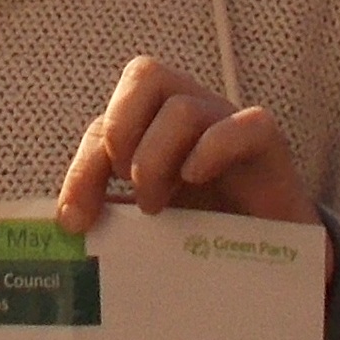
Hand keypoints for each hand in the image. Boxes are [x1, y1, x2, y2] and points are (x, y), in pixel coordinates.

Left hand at [55, 56, 308, 235]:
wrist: (275, 264)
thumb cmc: (206, 237)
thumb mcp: (148, 226)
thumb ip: (113, 216)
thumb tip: (64, 229)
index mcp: (156, 128)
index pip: (106, 122)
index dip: (83, 167)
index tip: (74, 222)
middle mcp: (192, 114)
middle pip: (144, 75)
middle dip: (121, 132)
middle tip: (128, 188)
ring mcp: (231, 124)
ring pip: (183, 107)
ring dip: (157, 157)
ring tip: (156, 206)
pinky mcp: (268, 146)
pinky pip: (243, 125)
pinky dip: (212, 149)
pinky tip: (197, 180)